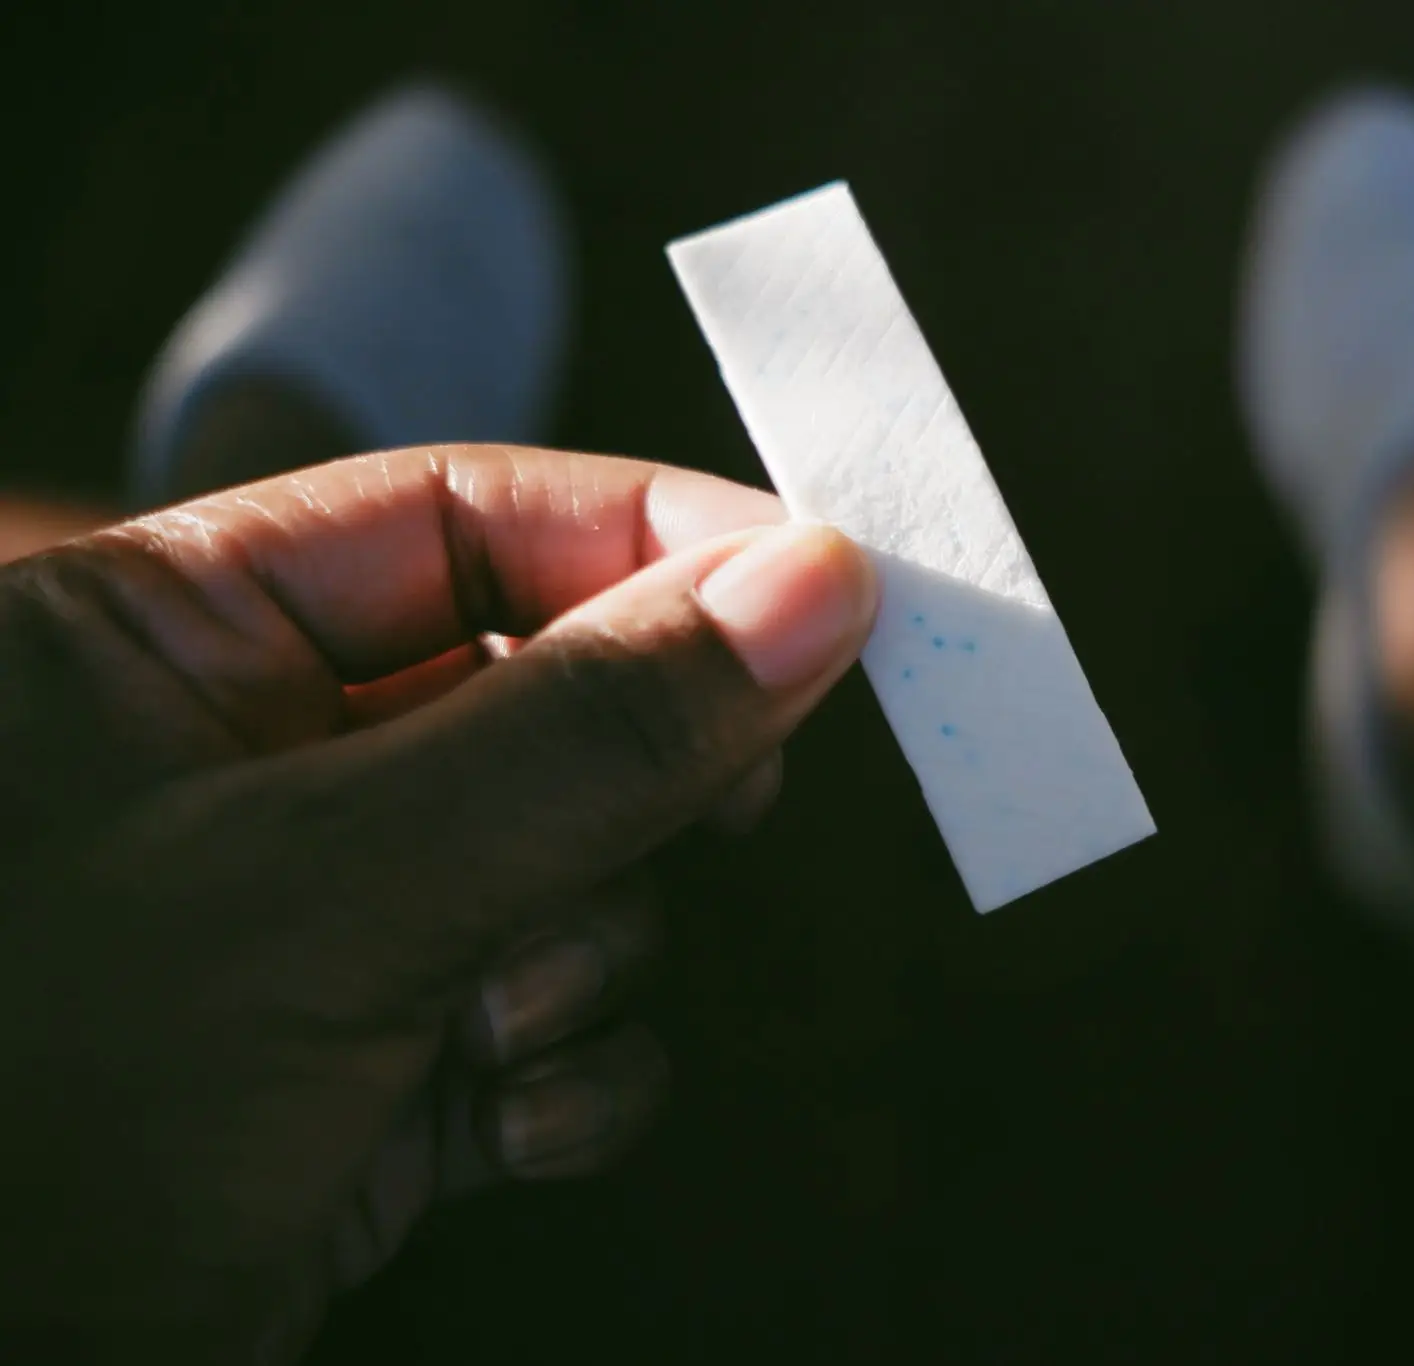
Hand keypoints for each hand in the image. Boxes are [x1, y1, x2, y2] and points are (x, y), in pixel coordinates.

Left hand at [0, 446, 876, 1359]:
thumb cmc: (55, 1112)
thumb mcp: (339, 886)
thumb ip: (588, 728)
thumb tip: (810, 587)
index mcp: (166, 639)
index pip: (462, 511)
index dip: (655, 538)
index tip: (824, 585)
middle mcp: (244, 760)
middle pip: (545, 687)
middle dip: (632, 774)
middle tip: (731, 795)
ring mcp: (319, 919)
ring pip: (574, 863)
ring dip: (586, 952)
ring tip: (495, 1025)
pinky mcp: (377, 1063)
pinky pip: (556, 1017)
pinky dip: (571, 1072)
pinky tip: (501, 1122)